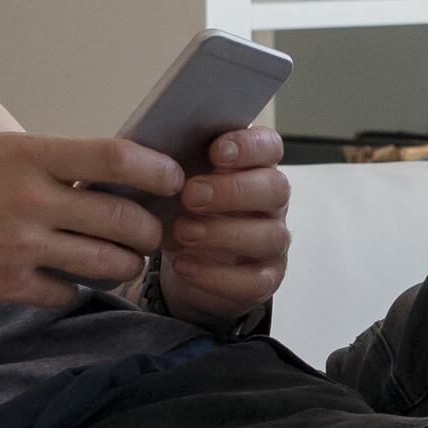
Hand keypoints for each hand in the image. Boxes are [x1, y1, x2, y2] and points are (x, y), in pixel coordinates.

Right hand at [0, 132, 177, 305]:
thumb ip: (45, 160)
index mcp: (26, 154)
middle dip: (150, 231)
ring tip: (123, 260)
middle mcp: (29, 199)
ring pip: (107, 263)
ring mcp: (18, 246)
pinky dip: (77, 290)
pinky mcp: (4, 285)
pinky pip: (68, 294)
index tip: (174, 180)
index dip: (158, 170)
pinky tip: (70, 281)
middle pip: (125, 218)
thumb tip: (107, 171)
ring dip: (126, 265)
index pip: (115, 157)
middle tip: (152, 233)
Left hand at [152, 123, 290, 326]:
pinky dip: (217, 275)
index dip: (249, 146)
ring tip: (182, 232)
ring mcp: (273, 242)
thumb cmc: (183, 208)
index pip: (270, 147)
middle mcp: (273, 203)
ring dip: (223, 233)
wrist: (186, 261)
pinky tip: (184, 265)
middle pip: (276, 189)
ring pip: (270, 236)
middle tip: (190, 195)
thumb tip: (151, 145)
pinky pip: (253, 281)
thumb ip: (174, 159)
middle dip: (233, 190)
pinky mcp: (265, 279)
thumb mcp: (177, 180)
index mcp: (256, 167)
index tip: (216, 151)